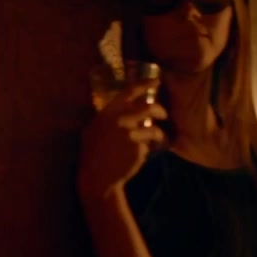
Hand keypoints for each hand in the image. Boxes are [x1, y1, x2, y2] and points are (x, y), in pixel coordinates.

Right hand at [78, 80, 166, 198]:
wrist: (97, 175)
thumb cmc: (93, 152)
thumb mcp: (94, 128)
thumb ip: (108, 117)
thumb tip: (123, 107)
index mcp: (108, 111)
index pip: (129, 91)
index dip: (145, 83)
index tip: (157, 80)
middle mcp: (120, 119)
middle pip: (149, 108)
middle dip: (160, 111)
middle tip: (163, 115)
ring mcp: (130, 133)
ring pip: (153, 129)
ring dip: (157, 134)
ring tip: (156, 139)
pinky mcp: (138, 148)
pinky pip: (149, 145)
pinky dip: (148, 149)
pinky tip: (139, 155)